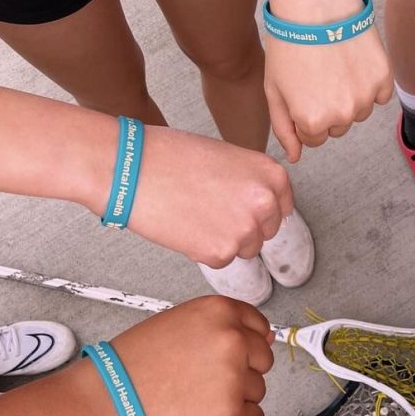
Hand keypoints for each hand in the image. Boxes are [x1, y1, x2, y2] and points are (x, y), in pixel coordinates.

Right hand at [83, 125, 294, 266]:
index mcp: (271, 175)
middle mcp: (266, 203)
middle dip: (242, 226)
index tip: (243, 208)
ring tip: (195, 215)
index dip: (259, 209)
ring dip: (225, 239)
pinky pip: (221, 260)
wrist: (132, 169)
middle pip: (266, 231)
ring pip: (245, 249)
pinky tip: (185, 227)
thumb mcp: (227, 157)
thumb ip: (251, 182)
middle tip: (210, 209)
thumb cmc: (170, 156)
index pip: (282, 206)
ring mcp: (245, 230)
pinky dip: (203, 250)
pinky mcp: (221, 253)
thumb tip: (262, 205)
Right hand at [103, 296, 273, 415]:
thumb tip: (266, 336)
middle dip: (241, 372)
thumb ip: (222, 326)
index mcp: (220, 311)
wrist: (109, 398)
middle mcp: (232, 339)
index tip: (225, 357)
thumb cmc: (135, 362)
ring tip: (195, 397)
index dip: (243, 346)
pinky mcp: (231, 412)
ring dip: (235, 397)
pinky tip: (202, 415)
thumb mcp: (180, 323)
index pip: (259, 326)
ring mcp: (234, 375)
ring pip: (258, 390)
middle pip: (263, 360)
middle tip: (202, 381)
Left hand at [263, 10, 392, 163]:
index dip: (305, 115)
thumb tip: (295, 157)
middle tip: (318, 75)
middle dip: (327, 109)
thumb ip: (283, 128)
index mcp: (312, 122)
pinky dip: (369, 84)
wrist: (314, 3)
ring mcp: (366, 98)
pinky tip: (352, 62)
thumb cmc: (289, 43)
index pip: (313, 138)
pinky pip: (379, 96)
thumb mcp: (274, 90)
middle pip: (337, 128)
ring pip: (358, 112)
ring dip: (349, 97)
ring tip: (334, 65)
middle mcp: (342, 117)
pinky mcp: (383, 78)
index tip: (302, 90)